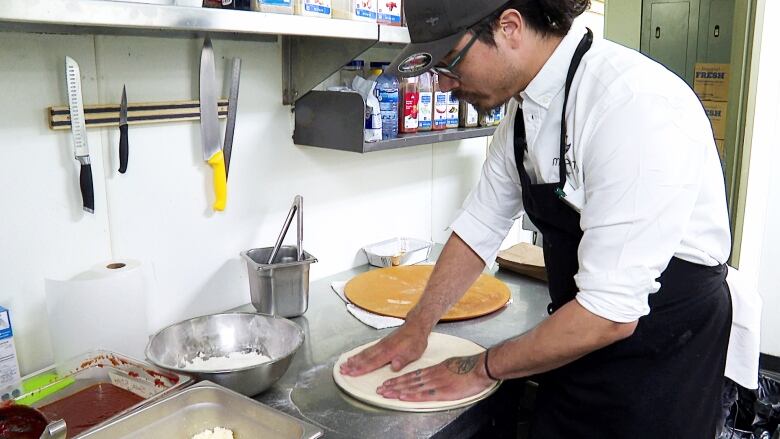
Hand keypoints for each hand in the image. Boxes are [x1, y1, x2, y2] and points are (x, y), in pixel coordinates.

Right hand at [339, 325, 427, 376]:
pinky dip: (359, 353)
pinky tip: (354, 357)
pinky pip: (367, 349)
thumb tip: (394, 367)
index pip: (374, 362)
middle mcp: (383, 347)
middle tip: (342, 370)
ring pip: (365, 353)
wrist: (416, 325)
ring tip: (344, 364)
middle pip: (365, 357)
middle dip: (353, 365)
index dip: (362, 368)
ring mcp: (381, 344)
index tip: (352, 373)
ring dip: (354, 359)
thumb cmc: (416, 340)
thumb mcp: (414, 352)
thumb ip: (403, 360)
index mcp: (390, 351)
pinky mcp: (381, 343)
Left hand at [376, 352, 495, 401]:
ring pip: (413, 387)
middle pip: (409, 381)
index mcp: (434, 369)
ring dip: (398, 390)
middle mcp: (432, 375)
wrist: (480, 368)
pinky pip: (424, 394)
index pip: (412, 375)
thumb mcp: (450, 365)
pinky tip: (402, 397)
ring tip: (386, 393)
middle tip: (380, 389)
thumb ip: (439, 370)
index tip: (388, 383)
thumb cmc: (469, 367)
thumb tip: (431, 374)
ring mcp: (436, 383)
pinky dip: (411, 395)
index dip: (399, 379)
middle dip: (393, 386)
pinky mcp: (443, 392)